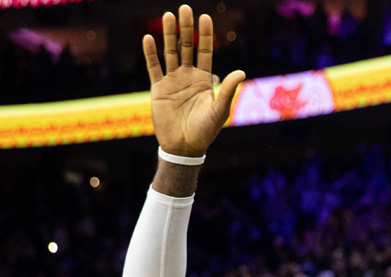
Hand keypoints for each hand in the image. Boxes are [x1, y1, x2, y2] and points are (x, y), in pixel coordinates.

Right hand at [143, 6, 245, 156]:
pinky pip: (154, 68)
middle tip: (184, 8)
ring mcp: (172, 81)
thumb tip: (242, 72)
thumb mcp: (220, 110)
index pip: (204, 51)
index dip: (204, 35)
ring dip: (168, 35)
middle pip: (186, 46)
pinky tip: (148, 38)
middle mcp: (188, 76)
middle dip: (185, 28)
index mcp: (204, 79)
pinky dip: (150, 54)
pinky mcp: (158, 89)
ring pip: (170, 53)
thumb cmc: (205, 131)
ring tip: (167, 16)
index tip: (205, 17)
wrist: (185, 147)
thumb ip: (227, 90)